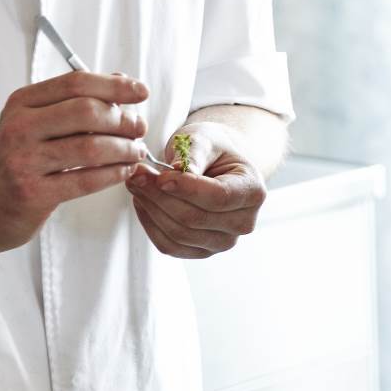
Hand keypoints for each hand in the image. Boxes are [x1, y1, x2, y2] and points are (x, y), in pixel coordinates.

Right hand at [0, 70, 150, 251]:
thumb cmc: (17, 160)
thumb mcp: (36, 121)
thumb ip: (76, 101)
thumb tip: (121, 81)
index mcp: (22, 103)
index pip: (75, 83)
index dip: (114, 86)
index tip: (141, 92)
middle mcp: (20, 128)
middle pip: (86, 111)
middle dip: (123, 119)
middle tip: (139, 129)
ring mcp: (24, 161)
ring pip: (91, 147)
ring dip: (125, 149)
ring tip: (137, 151)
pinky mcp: (34, 193)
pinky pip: (86, 180)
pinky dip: (114, 173)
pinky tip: (124, 170)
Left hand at [125, 120, 266, 258]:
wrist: (215, 164)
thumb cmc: (213, 150)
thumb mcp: (206, 139)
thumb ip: (195, 153)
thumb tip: (179, 170)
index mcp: (253, 192)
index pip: (219, 197)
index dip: (187, 189)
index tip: (160, 176)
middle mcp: (243, 222)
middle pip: (194, 218)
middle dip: (159, 196)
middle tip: (138, 174)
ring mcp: (223, 241)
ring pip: (178, 234)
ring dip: (151, 208)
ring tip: (138, 184)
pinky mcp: (201, 251)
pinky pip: (169, 246)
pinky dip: (150, 224)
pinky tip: (143, 202)